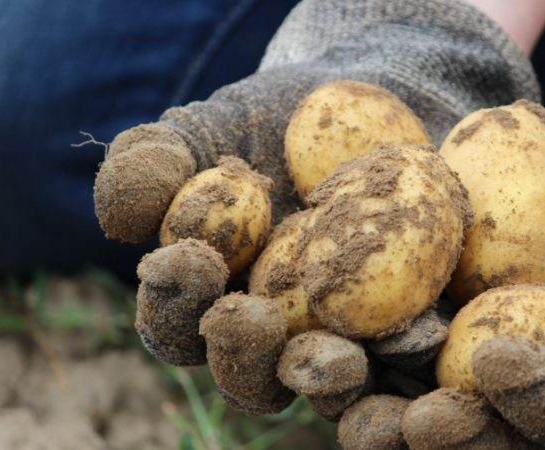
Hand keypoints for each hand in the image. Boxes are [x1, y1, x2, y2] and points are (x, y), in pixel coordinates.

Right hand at [93, 0, 536, 420]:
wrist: (379, 108)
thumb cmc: (277, 121)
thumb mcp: (210, 130)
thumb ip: (156, 167)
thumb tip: (120, 220)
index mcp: (215, 305)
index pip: (178, 322)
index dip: (174, 300)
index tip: (191, 256)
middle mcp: (279, 343)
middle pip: (253, 378)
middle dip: (247, 357)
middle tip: (254, 319)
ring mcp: (351, 348)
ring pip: (335, 391)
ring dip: (331, 382)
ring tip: (340, 358)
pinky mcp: (417, 339)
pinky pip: (416, 369)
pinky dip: (413, 369)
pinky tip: (424, 341)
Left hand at [341, 0, 544, 447]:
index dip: (540, 405)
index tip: (493, 361)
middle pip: (495, 432)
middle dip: (447, 432)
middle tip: (399, 425)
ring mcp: (491, 349)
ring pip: (433, 397)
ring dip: (382, 404)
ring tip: (335, 392)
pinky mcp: (445, 313)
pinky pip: (398, 337)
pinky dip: (358, 340)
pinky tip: (310, 328)